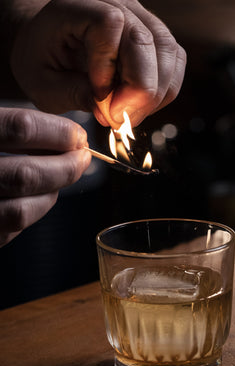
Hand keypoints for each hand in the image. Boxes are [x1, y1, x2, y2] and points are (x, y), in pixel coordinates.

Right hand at [0, 107, 90, 246]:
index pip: (21, 128)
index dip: (59, 132)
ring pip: (22, 210)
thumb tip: (67, 134)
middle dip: (66, 167)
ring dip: (53, 192)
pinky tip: (37, 195)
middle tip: (82, 158)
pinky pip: (11, 230)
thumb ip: (14, 125)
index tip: (78, 136)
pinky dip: (34, 211)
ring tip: (61, 176)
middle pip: (27, 175)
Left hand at [10, 0, 186, 127]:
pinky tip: (140, 104)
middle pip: (150, 42)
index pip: (110, 26)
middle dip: (139, 93)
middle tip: (117, 120)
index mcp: (78, 5)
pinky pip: (175, 63)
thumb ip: (73, 95)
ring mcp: (141, 18)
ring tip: (128, 114)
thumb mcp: (42, 85)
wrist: (51, 45)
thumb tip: (112, 113)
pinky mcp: (155, 37)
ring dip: (155, 95)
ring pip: (170, 55)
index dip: (108, 69)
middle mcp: (117, 4)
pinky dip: (164, 91)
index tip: (98, 100)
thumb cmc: (42, 61)